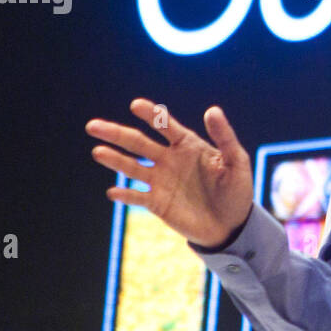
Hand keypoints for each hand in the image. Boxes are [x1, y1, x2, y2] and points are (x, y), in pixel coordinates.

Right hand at [85, 99, 253, 248]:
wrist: (232, 225)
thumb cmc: (237, 190)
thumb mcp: (236, 162)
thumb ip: (225, 137)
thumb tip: (212, 110)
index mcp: (187, 145)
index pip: (165, 125)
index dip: (151, 115)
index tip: (136, 105)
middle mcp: (168, 159)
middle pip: (138, 143)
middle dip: (116, 133)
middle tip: (93, 125)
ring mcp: (161, 181)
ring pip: (132, 167)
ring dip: (114, 160)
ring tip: (98, 152)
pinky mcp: (157, 203)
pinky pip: (137, 197)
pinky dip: (125, 194)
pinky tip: (113, 192)